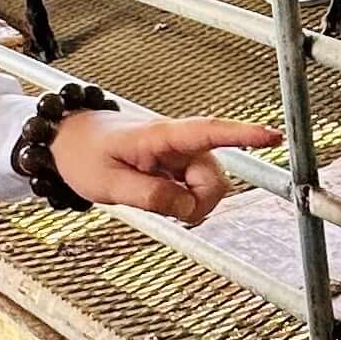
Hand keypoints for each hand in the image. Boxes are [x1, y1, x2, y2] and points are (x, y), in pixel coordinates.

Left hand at [51, 110, 279, 222]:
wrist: (67, 142)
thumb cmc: (83, 154)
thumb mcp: (108, 184)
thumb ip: (150, 196)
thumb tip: (188, 207)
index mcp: (161, 136)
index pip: (209, 132)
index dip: (243, 134)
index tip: (273, 136)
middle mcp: (178, 142)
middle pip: (214, 180)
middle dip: (197, 203)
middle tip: (161, 207)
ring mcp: (180, 154)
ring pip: (207, 189)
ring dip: (188, 203)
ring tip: (151, 197)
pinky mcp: (177, 165)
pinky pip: (195, 190)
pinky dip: (183, 201)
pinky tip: (160, 196)